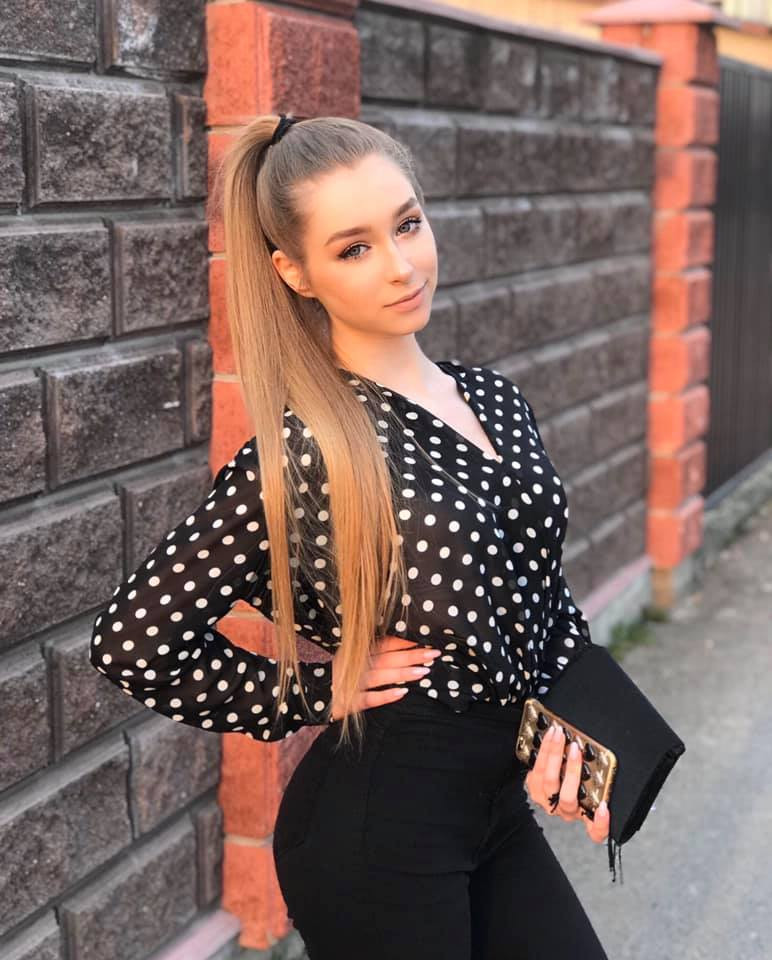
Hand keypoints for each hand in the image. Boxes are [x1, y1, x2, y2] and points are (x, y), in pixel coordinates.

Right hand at [328, 635, 441, 721]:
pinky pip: (370, 699)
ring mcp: (352, 683)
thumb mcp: (350, 658)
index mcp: (356, 652)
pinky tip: (402, 693)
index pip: (382, 643)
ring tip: (423, 671)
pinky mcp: (349, 703)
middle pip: (387, 658)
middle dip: (411, 655)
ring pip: (380, 676)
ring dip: (402, 673)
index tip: (421, 641)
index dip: (402, 642)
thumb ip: (371, 653)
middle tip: (432, 654)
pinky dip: (386, 695)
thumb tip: (403, 648)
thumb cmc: (337, 675)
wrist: (310, 694)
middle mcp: (355, 665)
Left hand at [524, 722, 609, 844]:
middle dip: (571, 770)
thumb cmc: (575, 778)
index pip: (596, 831)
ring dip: (552, 754)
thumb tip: (608, 757)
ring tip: (558, 735)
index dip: (600, 823)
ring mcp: (547, 801)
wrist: (551, 775)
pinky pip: (534, 771)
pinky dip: (542, 751)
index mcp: (584, 814)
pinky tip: (548, 737)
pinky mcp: (534, 788)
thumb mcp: (592, 782)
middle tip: (575, 749)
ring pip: (548, 780)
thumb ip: (599, 777)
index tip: (604, 806)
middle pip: (568, 797)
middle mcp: (565, 810)